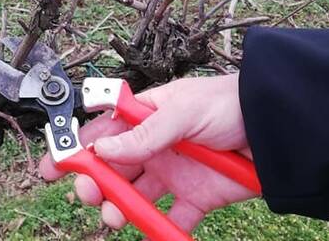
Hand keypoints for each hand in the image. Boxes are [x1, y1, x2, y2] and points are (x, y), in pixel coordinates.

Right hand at [39, 73, 258, 233]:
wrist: (274, 129)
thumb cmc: (227, 104)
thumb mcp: (182, 111)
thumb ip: (144, 133)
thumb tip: (104, 150)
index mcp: (145, 118)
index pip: (102, 132)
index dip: (77, 147)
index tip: (56, 164)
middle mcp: (154, 146)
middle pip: (113, 168)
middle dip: (94, 182)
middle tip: (86, 193)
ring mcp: (172, 173)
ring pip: (136, 195)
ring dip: (120, 206)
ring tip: (113, 215)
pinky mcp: (194, 197)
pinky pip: (172, 218)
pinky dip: (160, 230)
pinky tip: (151, 233)